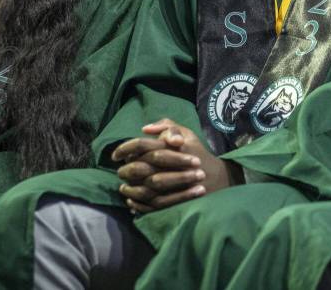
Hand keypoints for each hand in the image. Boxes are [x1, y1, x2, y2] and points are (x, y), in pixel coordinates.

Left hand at [111, 118, 238, 213]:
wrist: (215, 177)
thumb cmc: (196, 153)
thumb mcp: (187, 133)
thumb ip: (167, 126)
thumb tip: (145, 129)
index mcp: (170, 146)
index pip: (141, 145)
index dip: (124, 148)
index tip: (115, 155)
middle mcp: (170, 164)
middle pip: (138, 168)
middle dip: (125, 171)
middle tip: (119, 173)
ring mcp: (172, 185)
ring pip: (142, 188)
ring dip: (129, 189)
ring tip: (124, 188)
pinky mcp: (174, 201)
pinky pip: (150, 205)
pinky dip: (138, 204)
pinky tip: (132, 201)